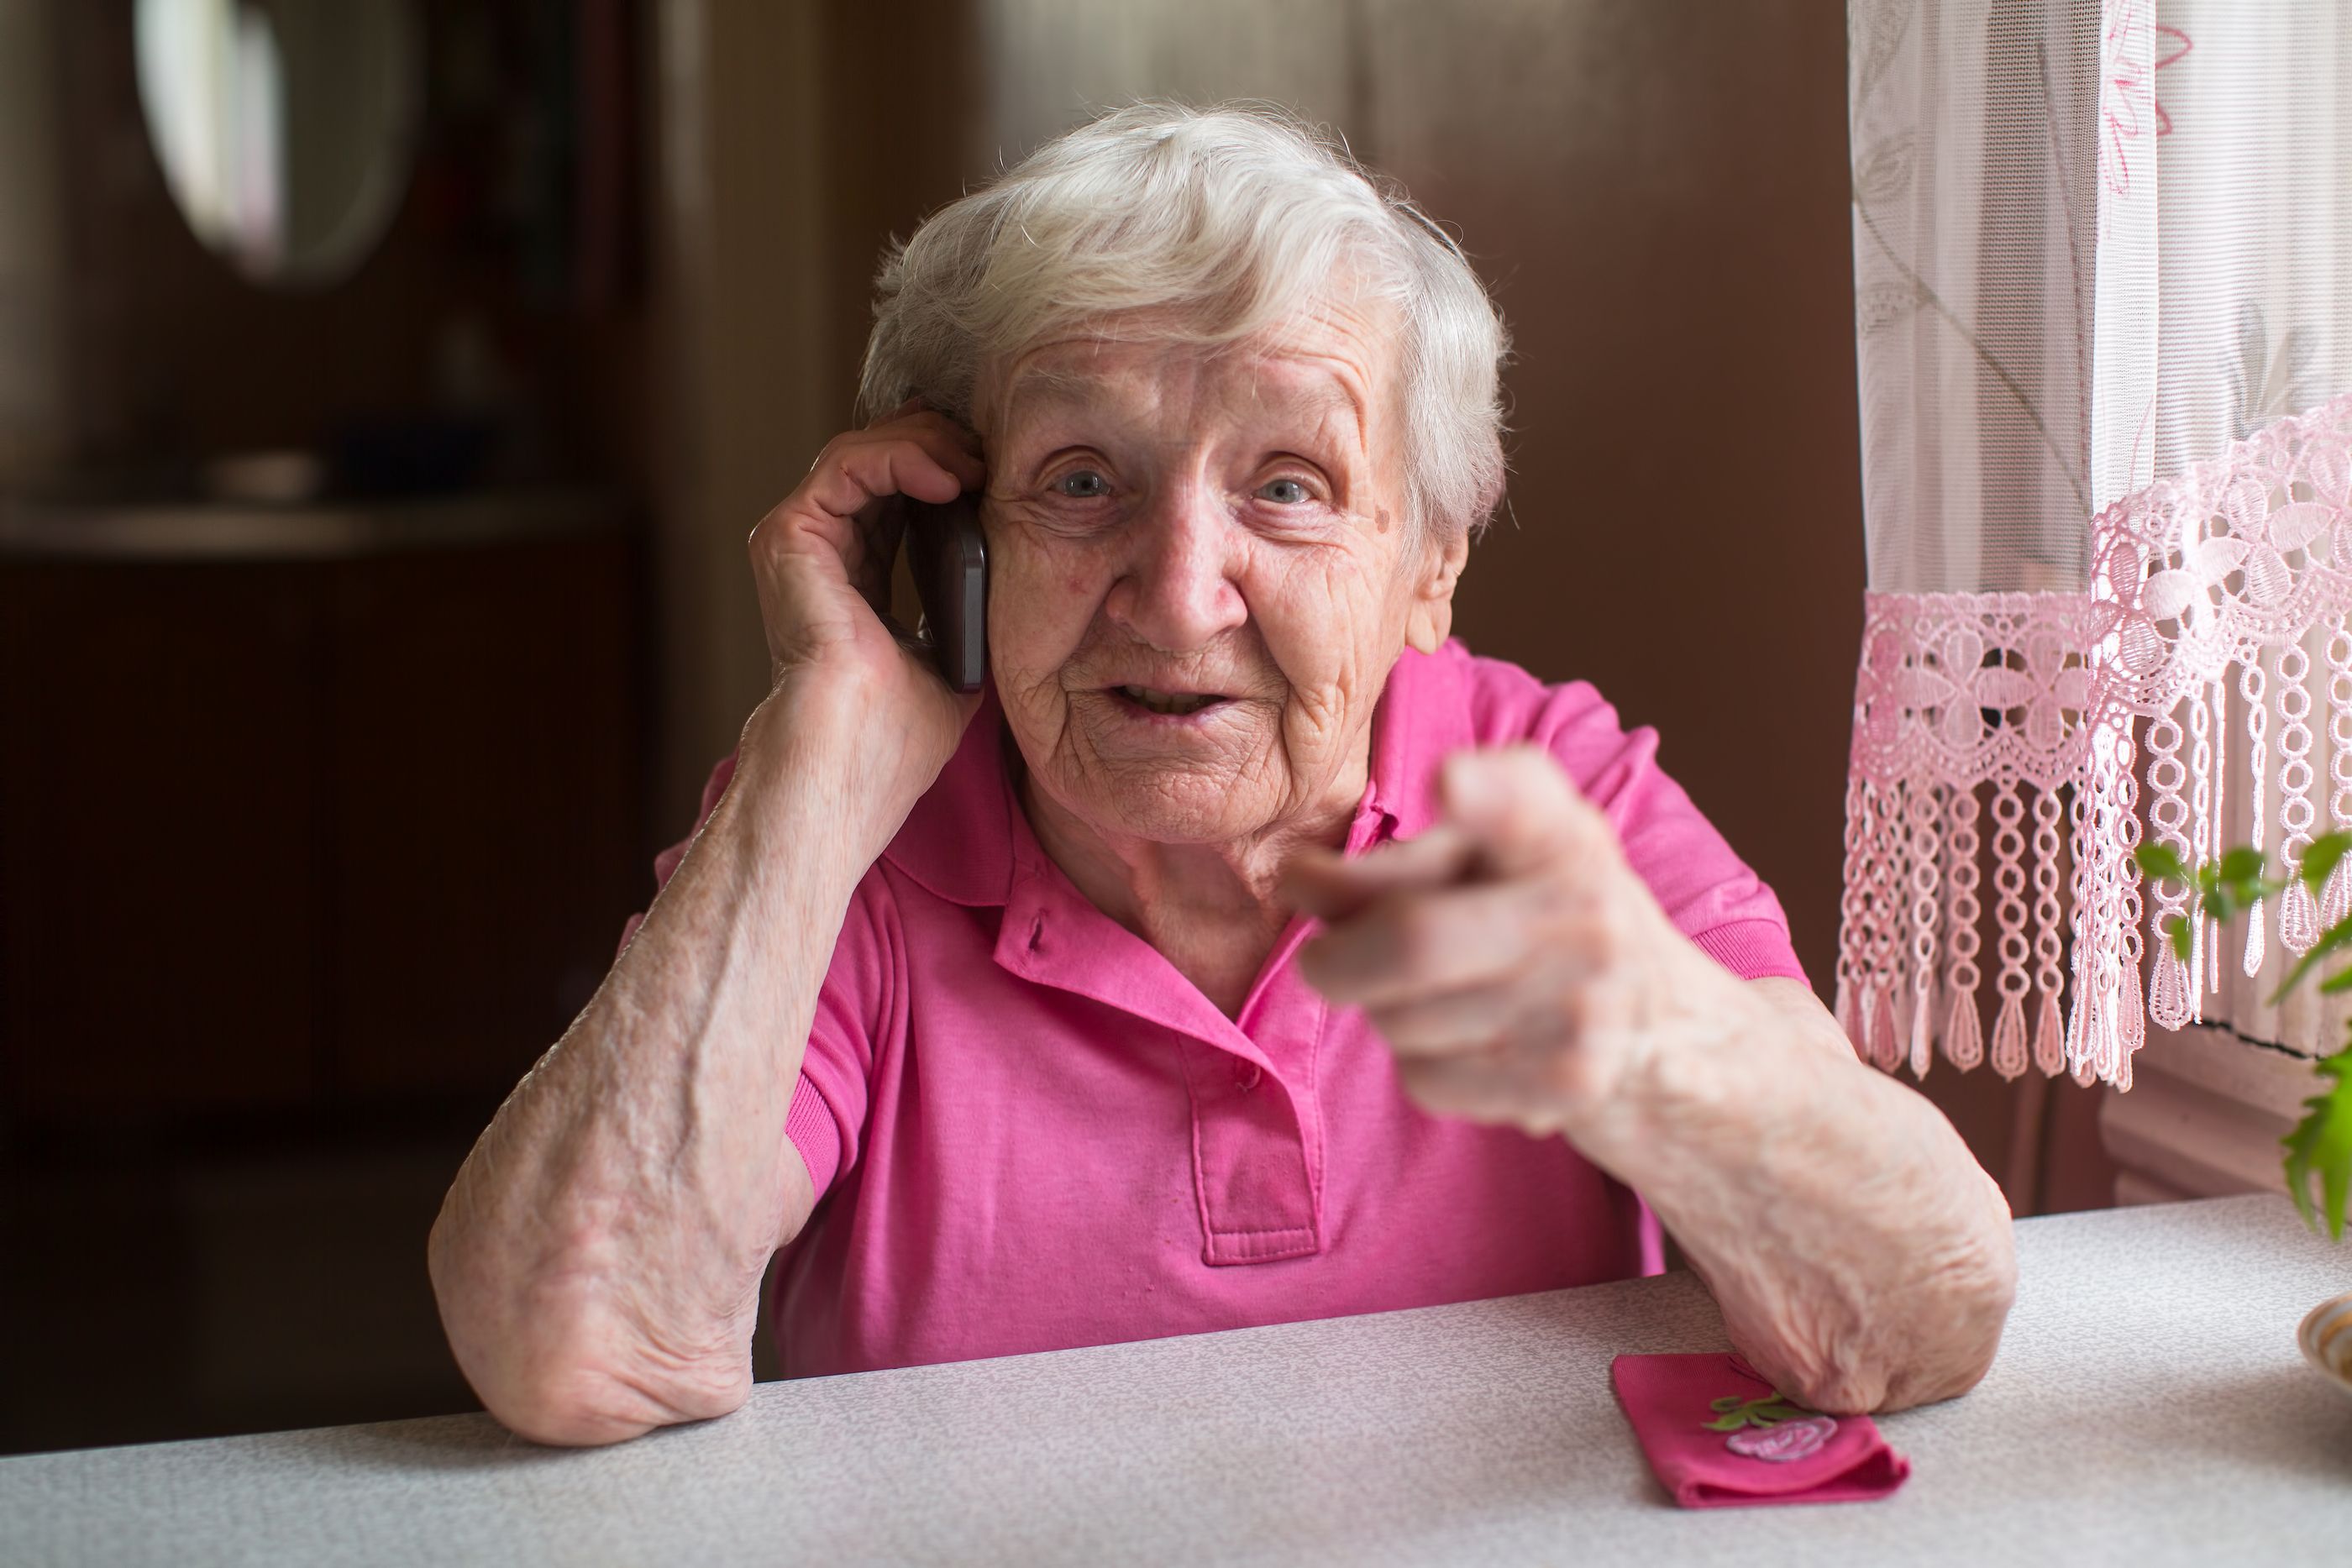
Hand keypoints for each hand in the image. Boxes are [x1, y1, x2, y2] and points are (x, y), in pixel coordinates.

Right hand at [742, 402, 987, 820]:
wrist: (859, 756)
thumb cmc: (901, 731)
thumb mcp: (953, 656)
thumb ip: (965, 610)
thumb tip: (1013, 576)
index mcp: (855, 578)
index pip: (895, 494)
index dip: (943, 464)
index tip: (995, 465)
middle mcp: (820, 553)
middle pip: (878, 461)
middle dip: (940, 444)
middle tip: (991, 456)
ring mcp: (799, 542)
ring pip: (862, 451)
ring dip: (927, 445)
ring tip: (976, 465)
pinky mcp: (789, 537)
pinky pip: (847, 465)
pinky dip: (901, 457)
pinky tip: (948, 478)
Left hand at [1285, 747, 1757, 1141]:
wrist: (1662, 1027)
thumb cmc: (1541, 920)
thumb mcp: (1489, 863)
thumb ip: (1393, 862)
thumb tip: (1295, 879)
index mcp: (1558, 835)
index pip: (1523, 803)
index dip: (1484, 791)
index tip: (1448, 781)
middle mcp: (1584, 910)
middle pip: (1416, 941)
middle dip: (1337, 960)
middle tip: (1320, 962)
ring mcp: (1584, 1002)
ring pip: (1407, 1020)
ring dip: (1382, 1013)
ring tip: (1424, 997)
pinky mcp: (1571, 1081)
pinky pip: (1430, 1080)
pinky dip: (1418, 1066)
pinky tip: (1462, 1044)